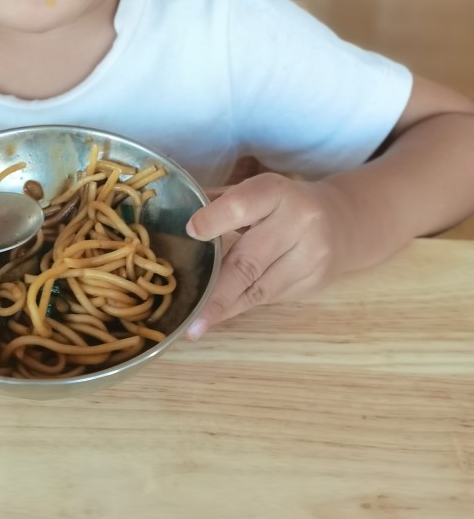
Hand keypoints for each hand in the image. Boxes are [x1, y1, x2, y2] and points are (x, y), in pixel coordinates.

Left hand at [184, 173, 350, 338]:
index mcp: (276, 193)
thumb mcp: (257, 192)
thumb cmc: (282, 204)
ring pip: (259, 289)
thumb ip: (220, 203)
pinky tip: (221, 314)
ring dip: (225, 308)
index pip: (242, 206)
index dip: (215, 220)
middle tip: (191, 317)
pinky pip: (269, 299)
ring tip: (197, 326)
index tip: (191, 232)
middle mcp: (298, 224)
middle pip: (250, 261)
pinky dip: (241, 306)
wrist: (342, 221)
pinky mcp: (313, 284)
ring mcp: (310, 258)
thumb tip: (175, 216)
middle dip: (217, 292)